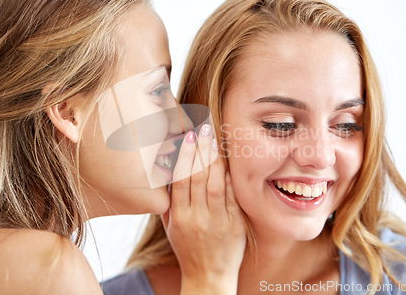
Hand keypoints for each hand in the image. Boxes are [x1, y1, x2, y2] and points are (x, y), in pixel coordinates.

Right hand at [162, 124, 245, 294]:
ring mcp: (218, 222)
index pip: (180, 180)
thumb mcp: (171, 227)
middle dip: (200, 150)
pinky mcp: (235, 225)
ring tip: (214, 140)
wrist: (208, 277)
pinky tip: (229, 161)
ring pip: (215, 184)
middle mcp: (197, 218)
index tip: (187, 137)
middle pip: (198, 178)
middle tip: (203, 128)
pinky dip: (231, 178)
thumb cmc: (187, 248)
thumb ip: (170, 201)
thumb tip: (170, 170)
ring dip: (215, 159)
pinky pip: (233, 197)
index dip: (184, 156)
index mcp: (178, 218)